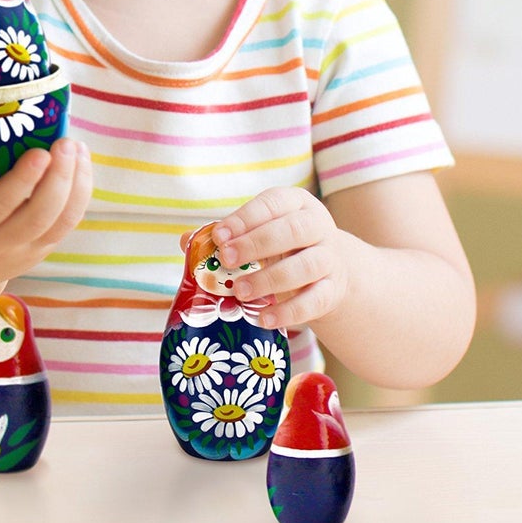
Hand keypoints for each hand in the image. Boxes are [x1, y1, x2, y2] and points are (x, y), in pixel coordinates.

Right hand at [0, 137, 90, 291]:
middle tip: (66, 142)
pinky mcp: (42, 250)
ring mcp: (25, 252)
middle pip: (37, 218)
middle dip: (57, 181)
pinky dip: (79, 194)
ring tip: (77, 147)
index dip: (21, 183)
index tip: (39, 152)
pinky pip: (68, 225)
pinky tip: (81, 162)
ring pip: (59, 223)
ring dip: (75, 186)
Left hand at [211, 188, 353, 329]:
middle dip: (256, 244)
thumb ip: (226, 236)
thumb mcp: (258, 232)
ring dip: (270, 279)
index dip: (244, 219)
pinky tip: (264, 319)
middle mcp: (317, 227)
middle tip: (226, 259)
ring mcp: (329, 259)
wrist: (329, 269)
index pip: (271, 204)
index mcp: (294, 203)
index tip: (218, 236)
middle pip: (292, 231)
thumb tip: (187, 242)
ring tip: (240, 292)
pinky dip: (289, 312)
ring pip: (306, 266)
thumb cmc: (282, 245)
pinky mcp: (334, 291)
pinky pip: (315, 301)